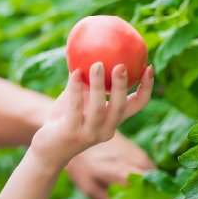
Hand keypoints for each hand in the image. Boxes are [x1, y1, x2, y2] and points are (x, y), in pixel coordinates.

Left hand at [30, 62, 152, 173]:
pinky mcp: (71, 134)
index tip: (149, 66)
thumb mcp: (79, 99)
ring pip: (99, 108)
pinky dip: (75, 89)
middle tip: (121, 65)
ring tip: (97, 63)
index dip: (147, 87)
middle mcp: (106, 130)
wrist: (48, 150)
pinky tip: (74, 72)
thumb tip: (91, 49)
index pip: (138, 104)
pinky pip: (75, 108)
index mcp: (113, 121)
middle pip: (121, 107)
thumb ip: (87, 80)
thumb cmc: (65, 120)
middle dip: (122, 85)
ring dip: (98, 85)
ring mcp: (89, 134)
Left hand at [65, 132, 182, 198]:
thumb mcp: (90, 187)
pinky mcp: (140, 157)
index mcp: (129, 173)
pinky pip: (154, 181)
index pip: (157, 198)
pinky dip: (158, 197)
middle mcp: (142, 165)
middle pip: (164, 195)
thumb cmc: (81, 160)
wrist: (82, 126)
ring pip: (161, 188)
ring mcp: (143, 159)